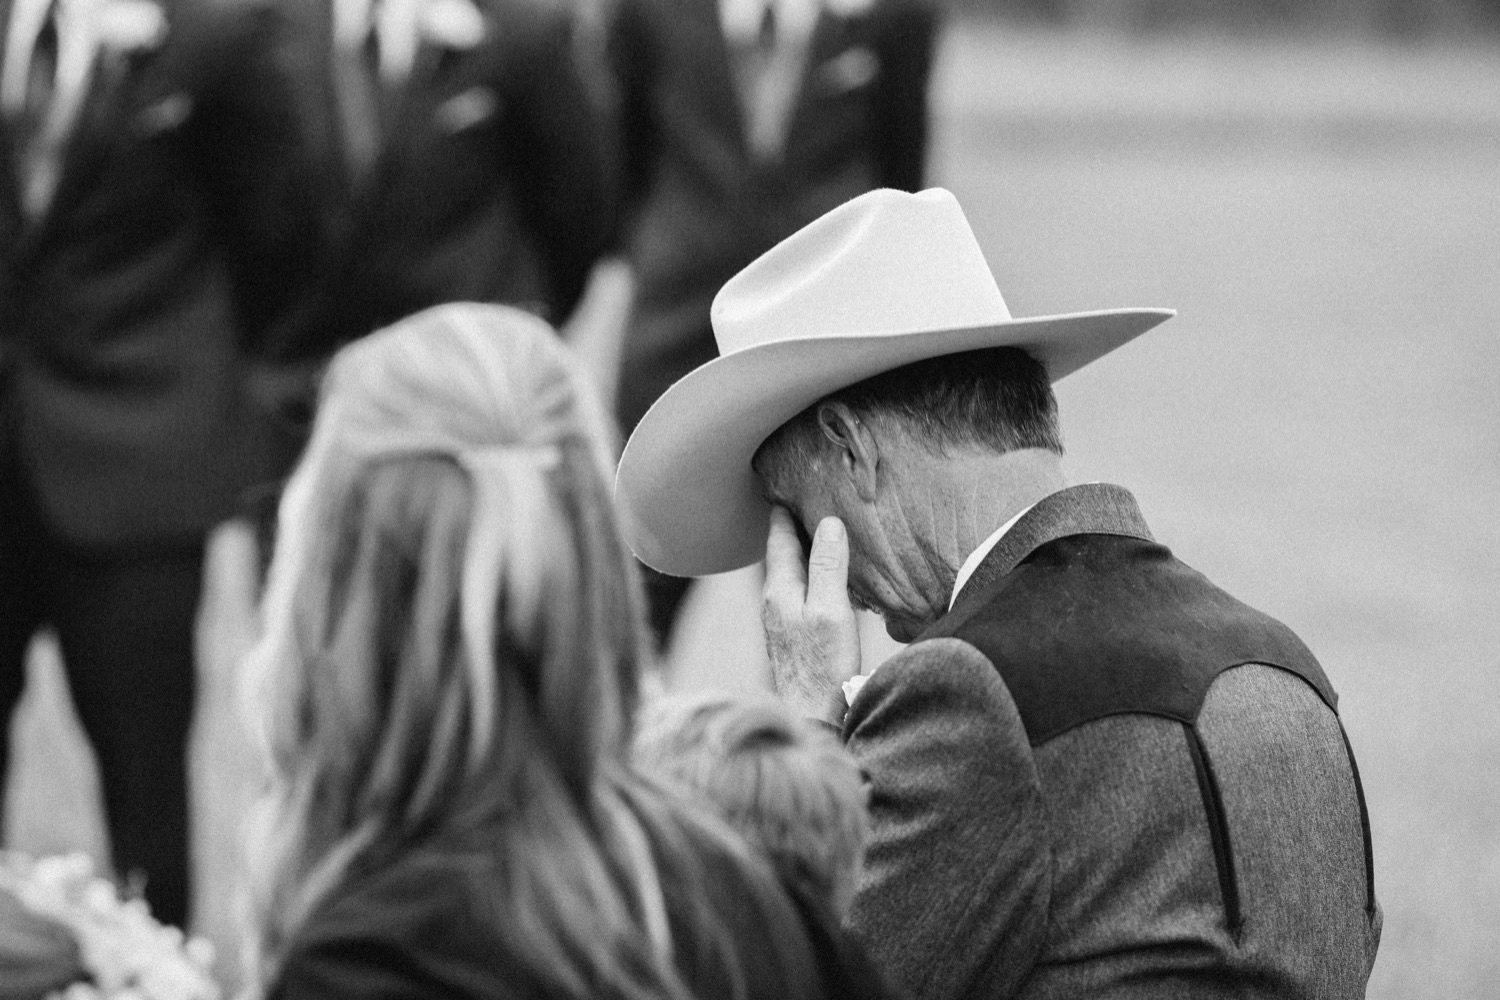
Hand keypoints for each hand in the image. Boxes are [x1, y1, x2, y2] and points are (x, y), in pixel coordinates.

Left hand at [762, 507, 861, 724]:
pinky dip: (807, 576)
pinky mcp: (791, 637)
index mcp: (779, 589)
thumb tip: (828, 522)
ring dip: (800, 553)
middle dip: (790, 529)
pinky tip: (822, 579)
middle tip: (802, 501)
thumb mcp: (831, 610)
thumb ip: (828, 566)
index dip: (783, 513)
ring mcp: (780, 621)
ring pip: (788, 574)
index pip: (778, 539)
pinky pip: (797, 593)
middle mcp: (773, 602)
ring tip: (815, 533)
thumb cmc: (823, 666)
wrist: (813, 717)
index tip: (784, 486)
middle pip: (781, 555)